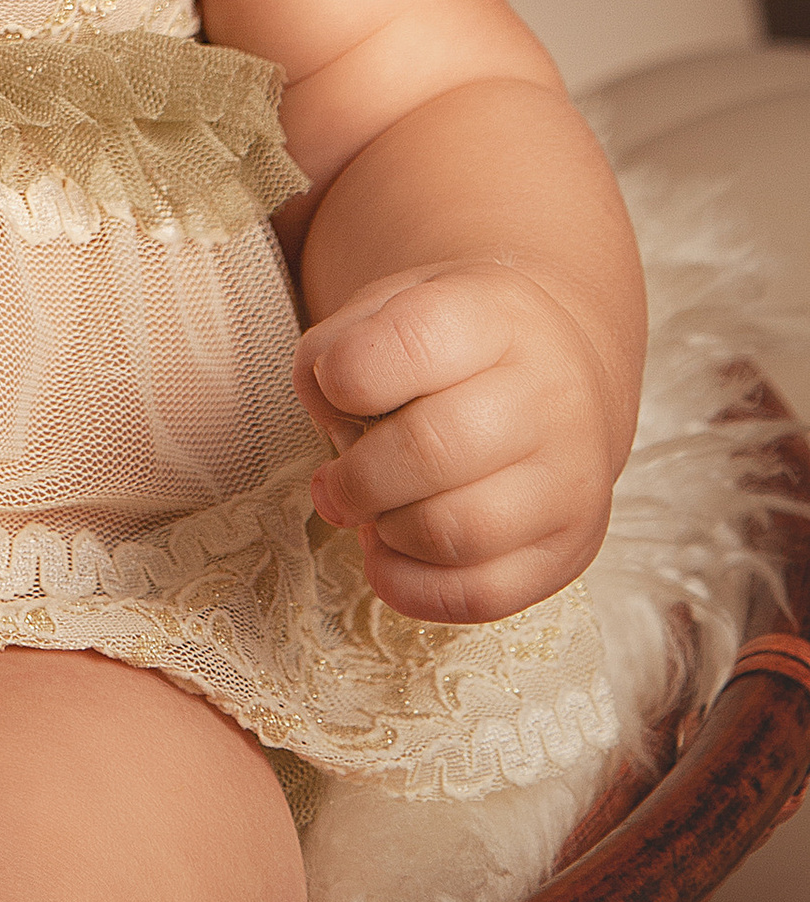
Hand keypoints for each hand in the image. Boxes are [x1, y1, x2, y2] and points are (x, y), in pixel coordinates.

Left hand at [294, 261, 622, 624]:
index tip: (335, 389)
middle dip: (356, 478)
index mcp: (497, 315)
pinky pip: (483, 595)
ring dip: (386, 532)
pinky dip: (412, 587)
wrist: (558, 371)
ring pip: (457, 533)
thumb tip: (329, 440)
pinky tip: (392, 553)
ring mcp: (571, 477)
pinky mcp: (571, 547)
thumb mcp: (389, 306)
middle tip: (334, 484)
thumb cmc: (452, 343)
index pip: (412, 341)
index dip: (345, 375)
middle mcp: (550, 394)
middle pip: (431, 450)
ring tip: (372, 514)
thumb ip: (334, 351)